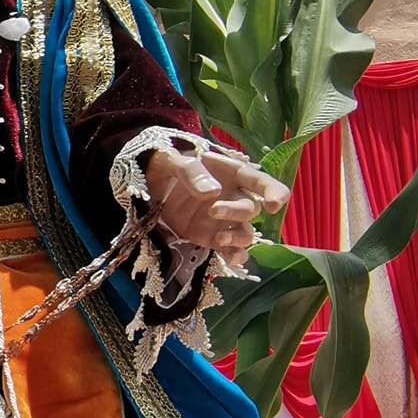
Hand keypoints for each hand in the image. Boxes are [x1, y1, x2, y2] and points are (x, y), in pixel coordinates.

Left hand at [143, 147, 288, 268]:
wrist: (144, 184)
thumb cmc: (162, 164)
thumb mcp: (169, 159)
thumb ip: (190, 171)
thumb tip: (213, 192)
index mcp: (230, 172)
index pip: (260, 181)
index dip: (274, 191)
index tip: (274, 204)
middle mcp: (233, 196)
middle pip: (250, 208)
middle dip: (236, 211)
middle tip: (213, 210)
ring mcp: (223, 219)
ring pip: (245, 232)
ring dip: (238, 238)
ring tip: (219, 239)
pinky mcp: (210, 237)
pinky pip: (231, 249)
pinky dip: (235, 256)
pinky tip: (229, 259)